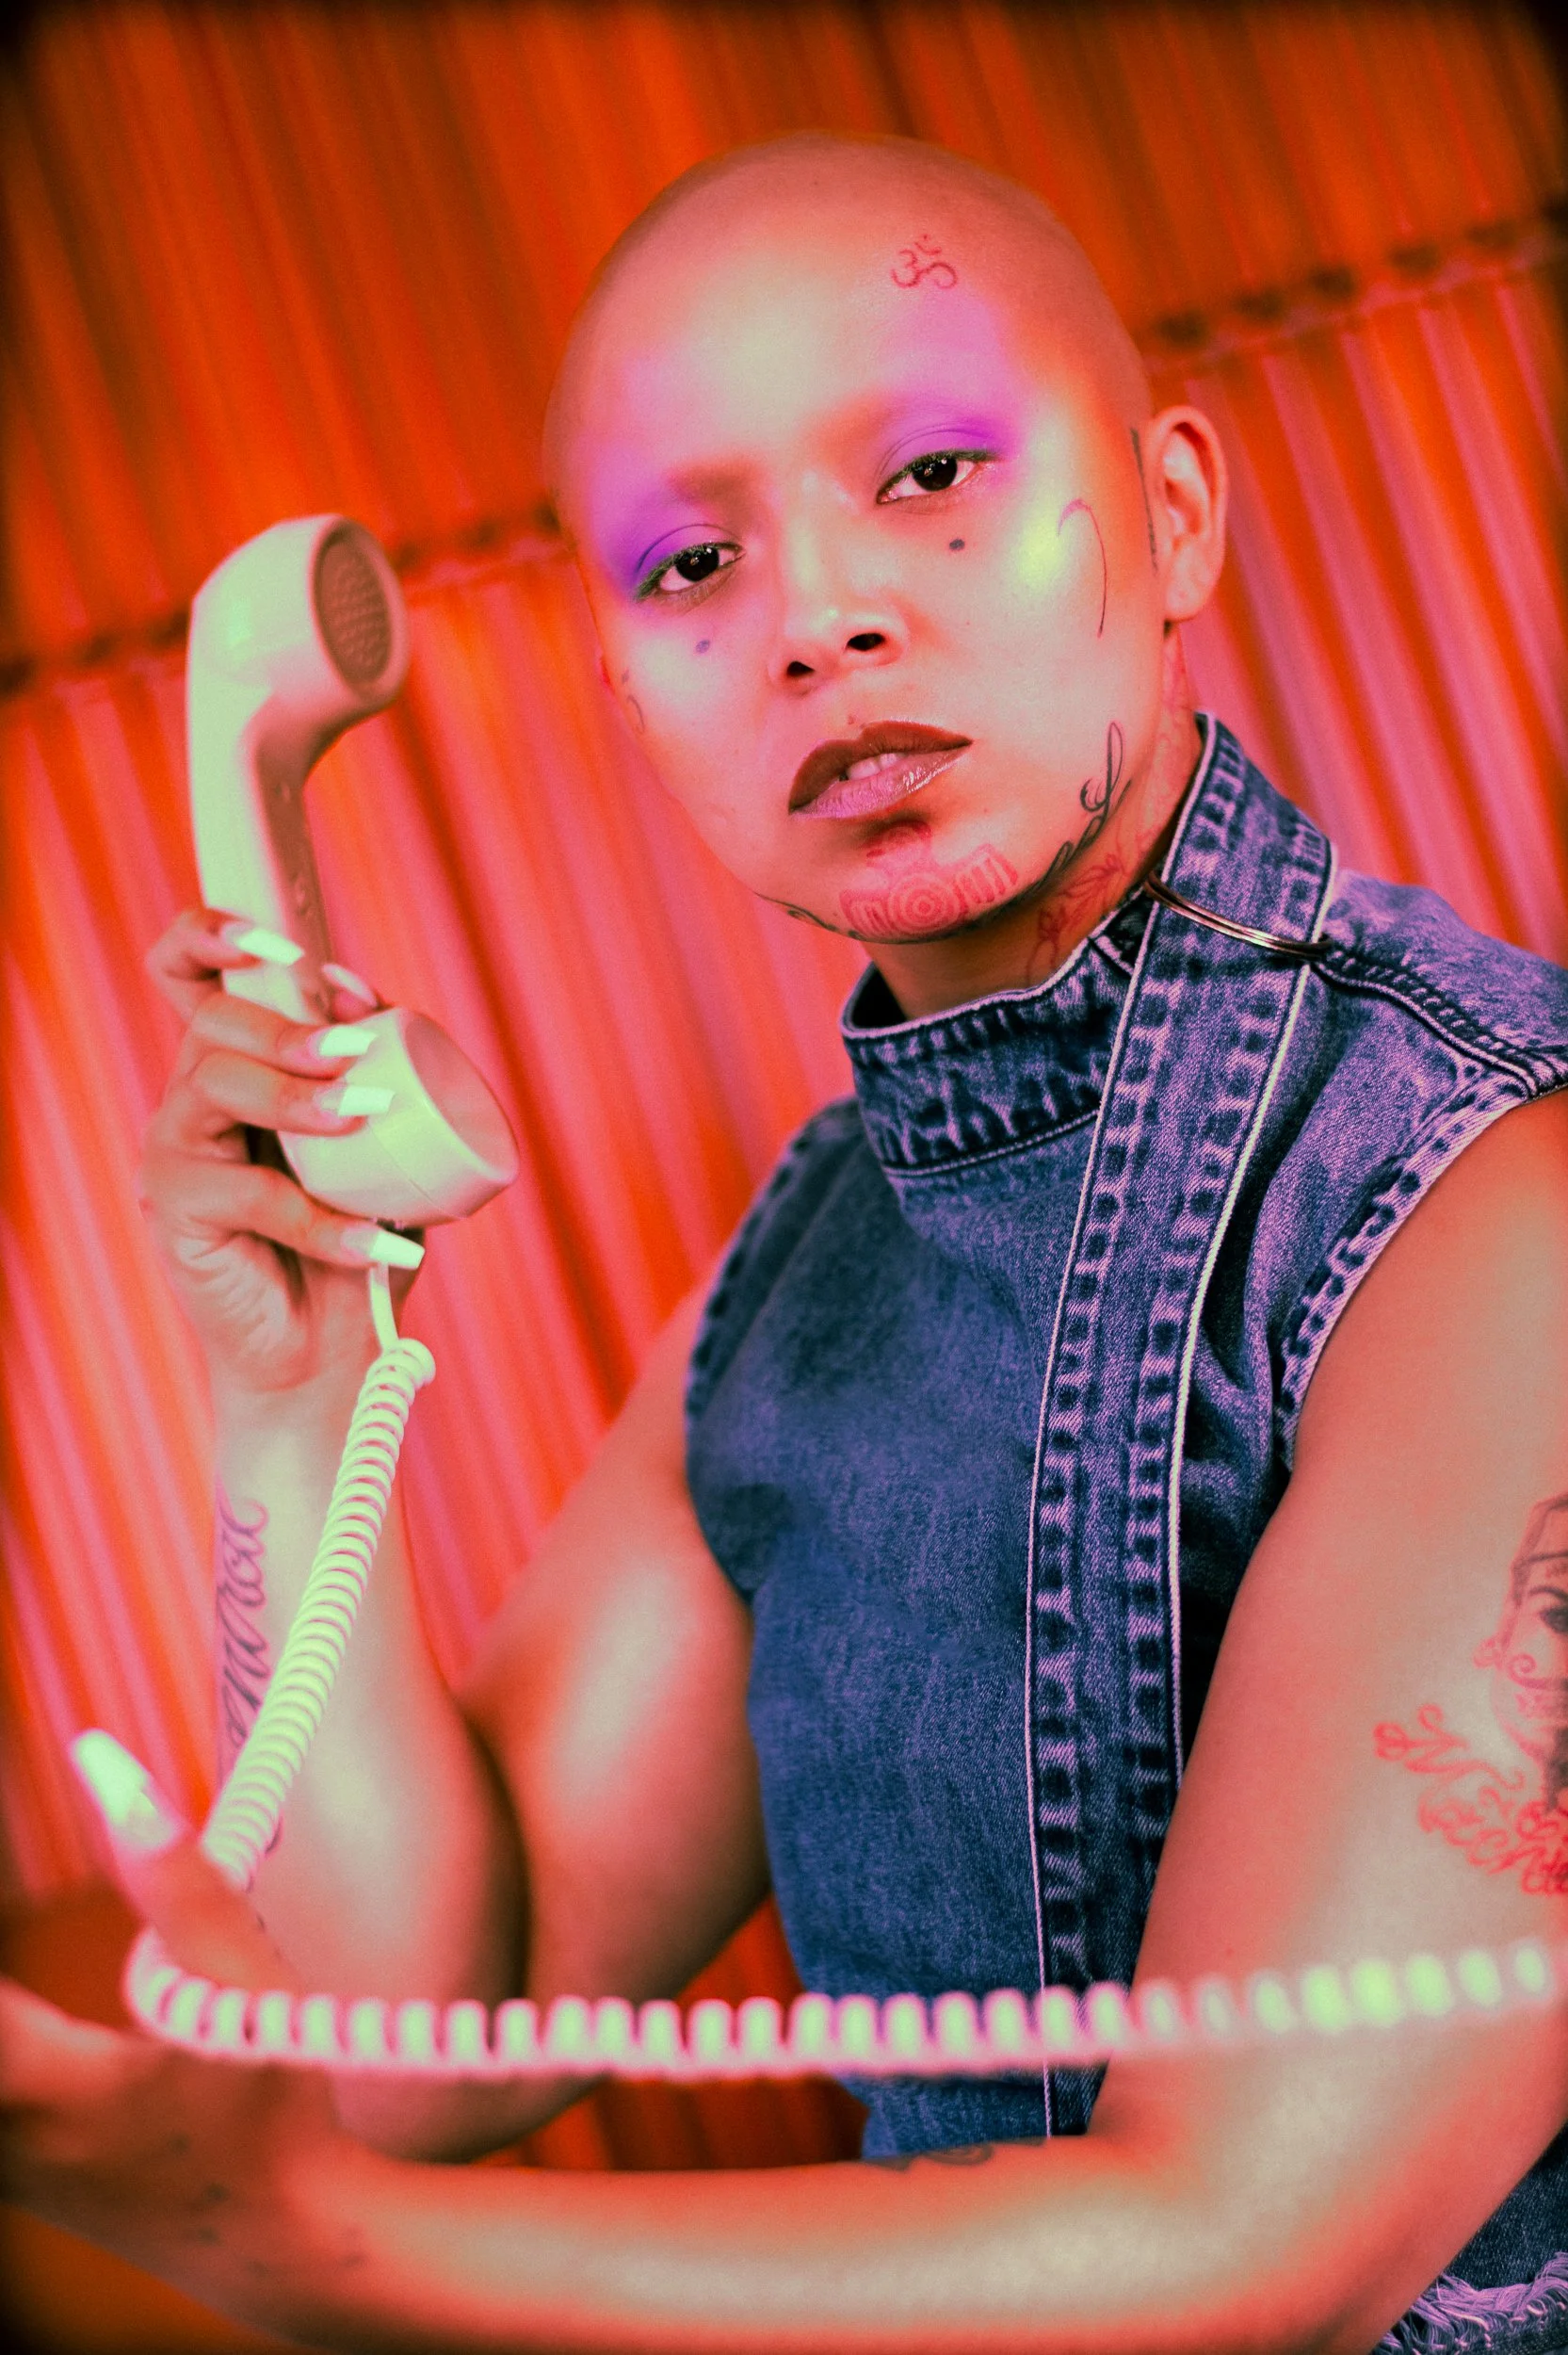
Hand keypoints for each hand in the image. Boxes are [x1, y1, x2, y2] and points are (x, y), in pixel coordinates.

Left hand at [0, 1741, 348, 2329]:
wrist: (288, 2245)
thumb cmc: (275, 2108)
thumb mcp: (239, 1987)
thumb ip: (173, 1875)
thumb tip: (99, 1759)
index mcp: (42, 2085)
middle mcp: (1, 2132)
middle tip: (9, 1894)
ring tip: (37, 1988)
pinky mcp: (12, 2171)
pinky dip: (0, 2037)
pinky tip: (31, 2016)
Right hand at [140, 910, 422, 1404]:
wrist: (330, 1353)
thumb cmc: (358, 1240)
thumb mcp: (383, 1147)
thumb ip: (382, 1075)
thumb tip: (382, 1007)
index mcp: (237, 1066)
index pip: (186, 972)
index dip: (212, 936)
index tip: (278, 943)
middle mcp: (193, 1099)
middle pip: (212, 1021)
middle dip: (287, 1028)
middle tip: (357, 1053)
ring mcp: (176, 1151)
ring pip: (212, 1082)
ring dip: (295, 1093)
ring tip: (364, 1114)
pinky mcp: (175, 1211)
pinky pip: (246, 1192)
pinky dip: (322, 1217)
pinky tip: (379, 1242)